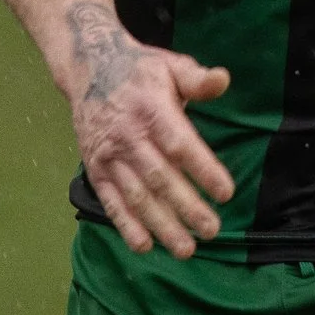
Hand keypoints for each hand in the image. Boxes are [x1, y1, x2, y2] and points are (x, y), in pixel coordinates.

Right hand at [63, 0, 233, 258]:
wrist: (88, 69)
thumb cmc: (141, 71)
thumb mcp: (171, 65)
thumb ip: (197, 78)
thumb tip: (223, 79)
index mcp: (152, 110)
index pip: (180, 145)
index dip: (203, 169)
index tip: (226, 192)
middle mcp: (129, 137)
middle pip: (160, 178)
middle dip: (186, 207)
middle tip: (212, 230)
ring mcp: (109, 156)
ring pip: (137, 196)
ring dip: (160, 225)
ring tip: (185, 249)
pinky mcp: (96, 169)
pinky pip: (111, 200)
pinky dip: (125, 225)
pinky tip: (144, 246)